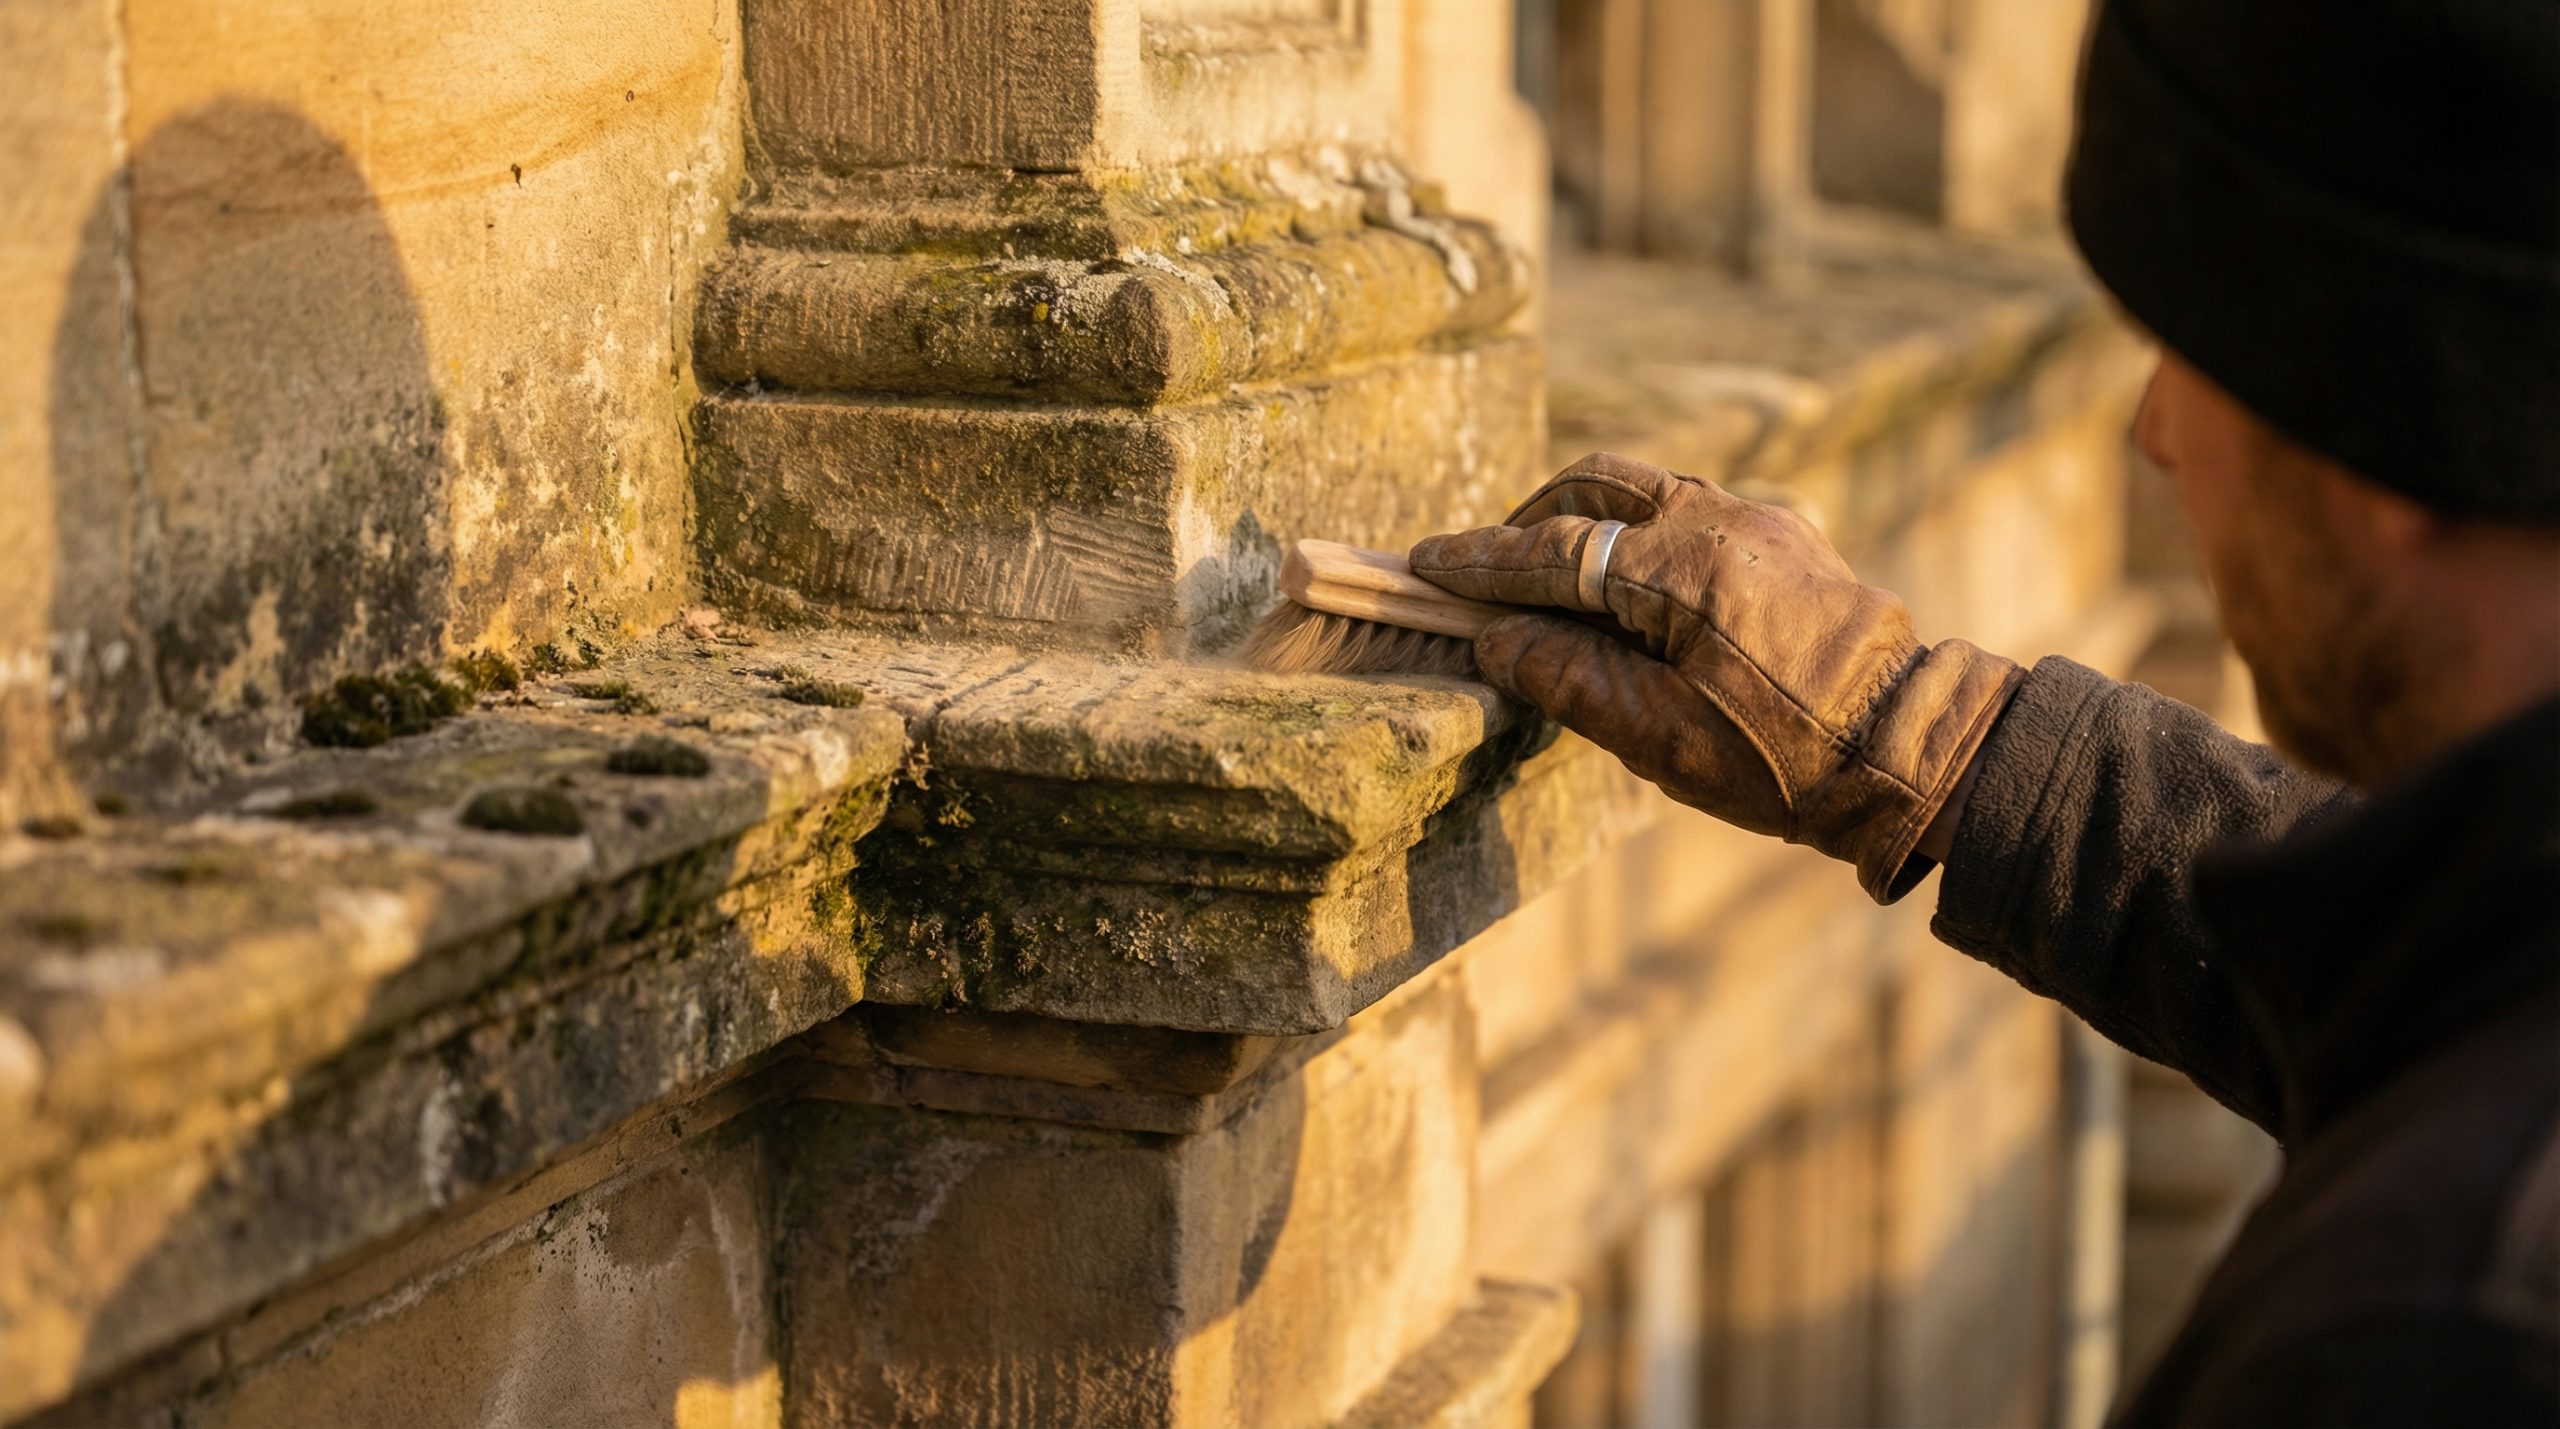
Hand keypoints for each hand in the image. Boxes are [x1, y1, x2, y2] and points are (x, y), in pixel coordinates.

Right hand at [1410, 452, 2021, 901]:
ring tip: (1553, 575)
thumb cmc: (1780, 759)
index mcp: (1676, 567)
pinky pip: (1693, 511)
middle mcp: (1717, 521)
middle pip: (1594, 486)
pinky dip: (1640, 532)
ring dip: (1587, 520)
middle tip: (1488, 567)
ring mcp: (1760, 522)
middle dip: (1530, 519)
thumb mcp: (1654, 734)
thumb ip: (1565, 676)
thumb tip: (1496, 638)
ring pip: (1647, 489)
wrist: (1909, 753)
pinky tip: (1632, 586)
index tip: (1425, 564)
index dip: (1479, 562)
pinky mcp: (1790, 540)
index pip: (1550, 552)